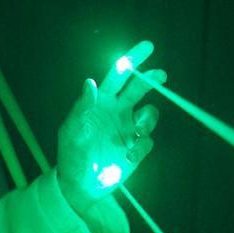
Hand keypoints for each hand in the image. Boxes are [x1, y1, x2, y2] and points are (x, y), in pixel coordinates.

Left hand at [56, 40, 166, 215]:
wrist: (81, 185)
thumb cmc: (71, 155)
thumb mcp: (71, 132)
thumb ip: (81, 108)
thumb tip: (90, 83)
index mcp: (101, 102)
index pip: (118, 76)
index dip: (132, 60)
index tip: (147, 47)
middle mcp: (117, 111)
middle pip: (138, 88)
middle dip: (151, 78)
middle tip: (161, 75)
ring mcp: (128, 129)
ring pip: (149, 114)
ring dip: (148, 120)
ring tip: (138, 131)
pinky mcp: (136, 147)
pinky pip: (148, 142)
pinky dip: (142, 148)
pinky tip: (128, 157)